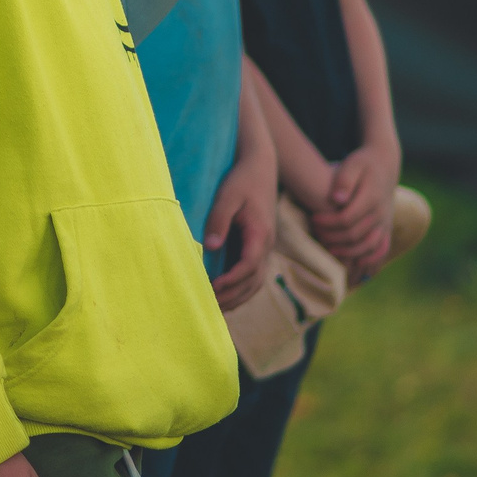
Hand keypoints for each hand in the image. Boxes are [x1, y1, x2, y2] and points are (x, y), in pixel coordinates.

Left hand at [203, 162, 276, 311]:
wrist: (260, 167)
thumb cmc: (242, 179)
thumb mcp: (227, 195)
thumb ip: (219, 220)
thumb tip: (210, 247)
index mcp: (261, 234)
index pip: (249, 265)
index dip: (232, 279)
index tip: (213, 287)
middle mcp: (267, 245)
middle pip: (254, 281)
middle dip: (233, 296)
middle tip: (209, 307)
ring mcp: (265, 247)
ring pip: (256, 282)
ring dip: (238, 297)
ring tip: (216, 309)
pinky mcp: (258, 246)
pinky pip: (253, 275)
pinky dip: (241, 289)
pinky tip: (225, 297)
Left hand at [312, 139, 399, 263]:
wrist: (385, 165)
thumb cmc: (362, 164)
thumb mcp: (352, 164)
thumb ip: (344, 180)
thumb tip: (337, 200)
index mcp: (372, 197)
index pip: (347, 218)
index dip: (328, 222)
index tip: (313, 218)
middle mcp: (381, 213)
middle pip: (355, 234)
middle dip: (332, 236)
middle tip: (315, 232)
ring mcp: (386, 222)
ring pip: (368, 246)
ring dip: (347, 252)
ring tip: (327, 248)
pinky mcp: (387, 228)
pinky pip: (382, 249)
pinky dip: (370, 260)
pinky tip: (354, 263)